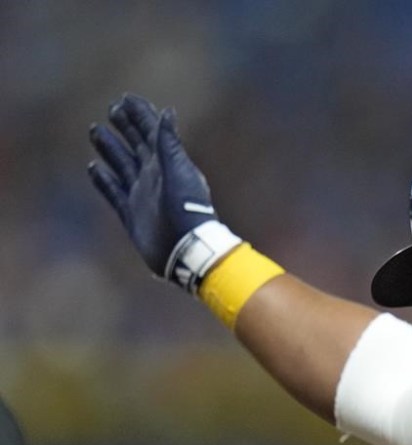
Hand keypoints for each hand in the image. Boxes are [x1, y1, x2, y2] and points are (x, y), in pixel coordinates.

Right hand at [88, 94, 240, 291]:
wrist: (186, 250)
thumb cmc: (187, 210)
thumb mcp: (179, 172)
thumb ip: (170, 144)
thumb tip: (166, 112)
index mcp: (167, 164)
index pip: (152, 132)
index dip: (141, 115)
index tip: (127, 98)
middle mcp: (153, 176)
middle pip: (136, 145)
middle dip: (125, 126)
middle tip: (112, 108)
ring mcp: (141, 194)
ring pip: (122, 164)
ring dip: (110, 148)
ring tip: (96, 130)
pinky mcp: (131, 213)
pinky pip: (113, 191)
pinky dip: (103, 179)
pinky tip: (93, 167)